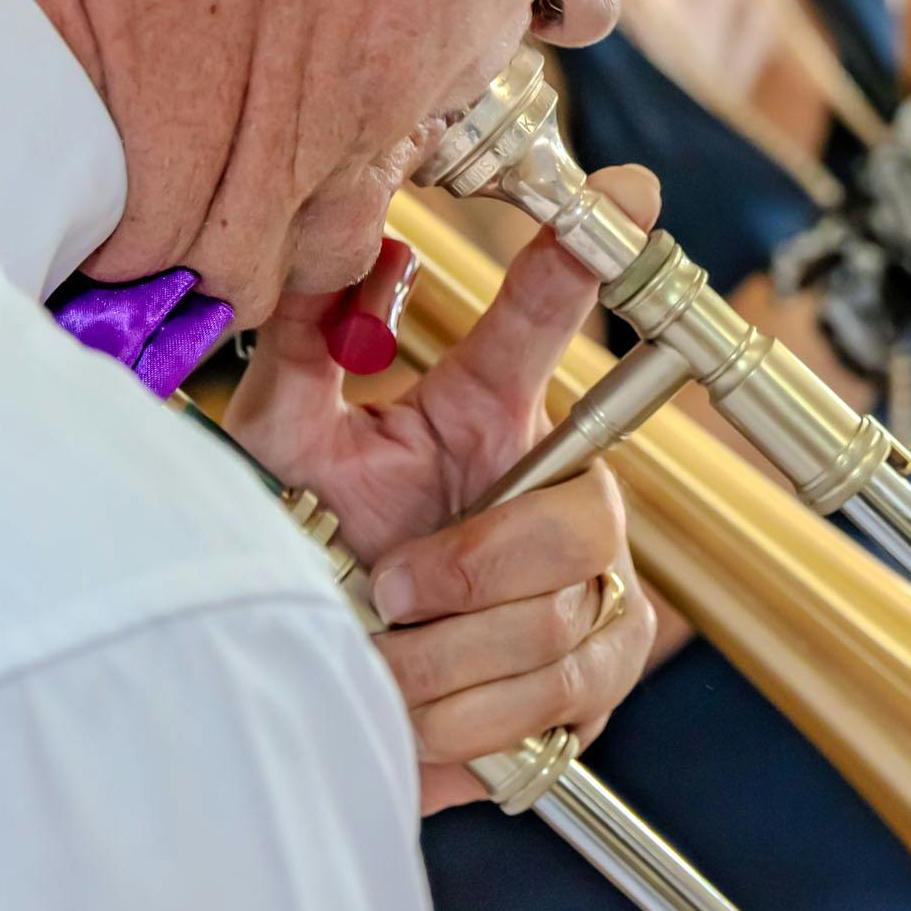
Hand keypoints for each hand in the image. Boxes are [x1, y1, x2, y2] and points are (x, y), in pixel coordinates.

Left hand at [222, 168, 668, 811]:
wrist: (338, 687)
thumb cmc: (318, 554)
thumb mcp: (288, 448)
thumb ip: (304, 347)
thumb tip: (334, 244)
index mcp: (487, 413)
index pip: (544, 322)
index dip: (585, 257)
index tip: (622, 193)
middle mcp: (561, 487)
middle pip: (577, 517)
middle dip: (469, 569)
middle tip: (388, 588)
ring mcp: (594, 582)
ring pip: (550, 620)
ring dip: (439, 660)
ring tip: (380, 661)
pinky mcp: (602, 670)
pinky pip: (552, 696)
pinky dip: (462, 718)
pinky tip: (416, 711)